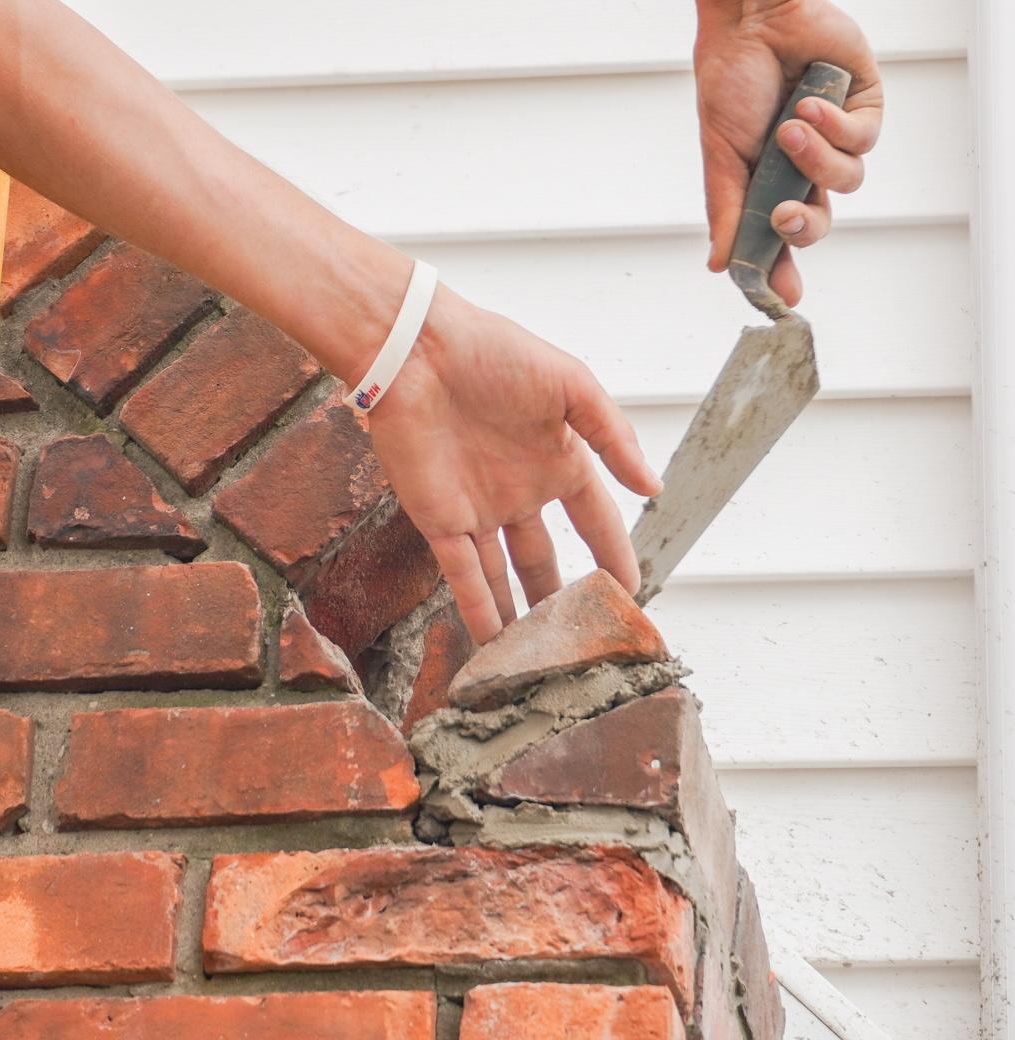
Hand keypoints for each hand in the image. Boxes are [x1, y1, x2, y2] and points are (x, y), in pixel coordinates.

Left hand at [367, 286, 662, 643]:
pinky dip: (479, 611)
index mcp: (557, 460)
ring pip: (505, 576)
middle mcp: (520, 492)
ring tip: (539, 657)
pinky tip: (495, 645)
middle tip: (583, 639)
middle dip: (564, 599)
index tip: (631, 596)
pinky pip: (464, 576)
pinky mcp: (438, 520)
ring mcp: (478, 510)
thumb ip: (613, 438)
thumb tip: (653, 489)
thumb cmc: (495, 353)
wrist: (418, 350)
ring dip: (521, 616)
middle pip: (547, 559)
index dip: (614, 557)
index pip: (595, 522)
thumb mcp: (572, 386)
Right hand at [695, 0, 882, 304]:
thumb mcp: (719, 160)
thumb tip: (720, 265)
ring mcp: (835, 141)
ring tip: (789, 129)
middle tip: (783, 218)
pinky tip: (810, 103)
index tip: (782, 298)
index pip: (780, 240)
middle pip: (819, 223)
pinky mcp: (862, 109)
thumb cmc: (730, 84)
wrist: (752, 23)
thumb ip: (725, 214)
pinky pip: (862, 140)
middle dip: (804, 227)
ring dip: (816, 161)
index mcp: (768, 186)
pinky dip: (835, 126)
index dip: (783, 271)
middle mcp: (805, 170)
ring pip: (846, 182)